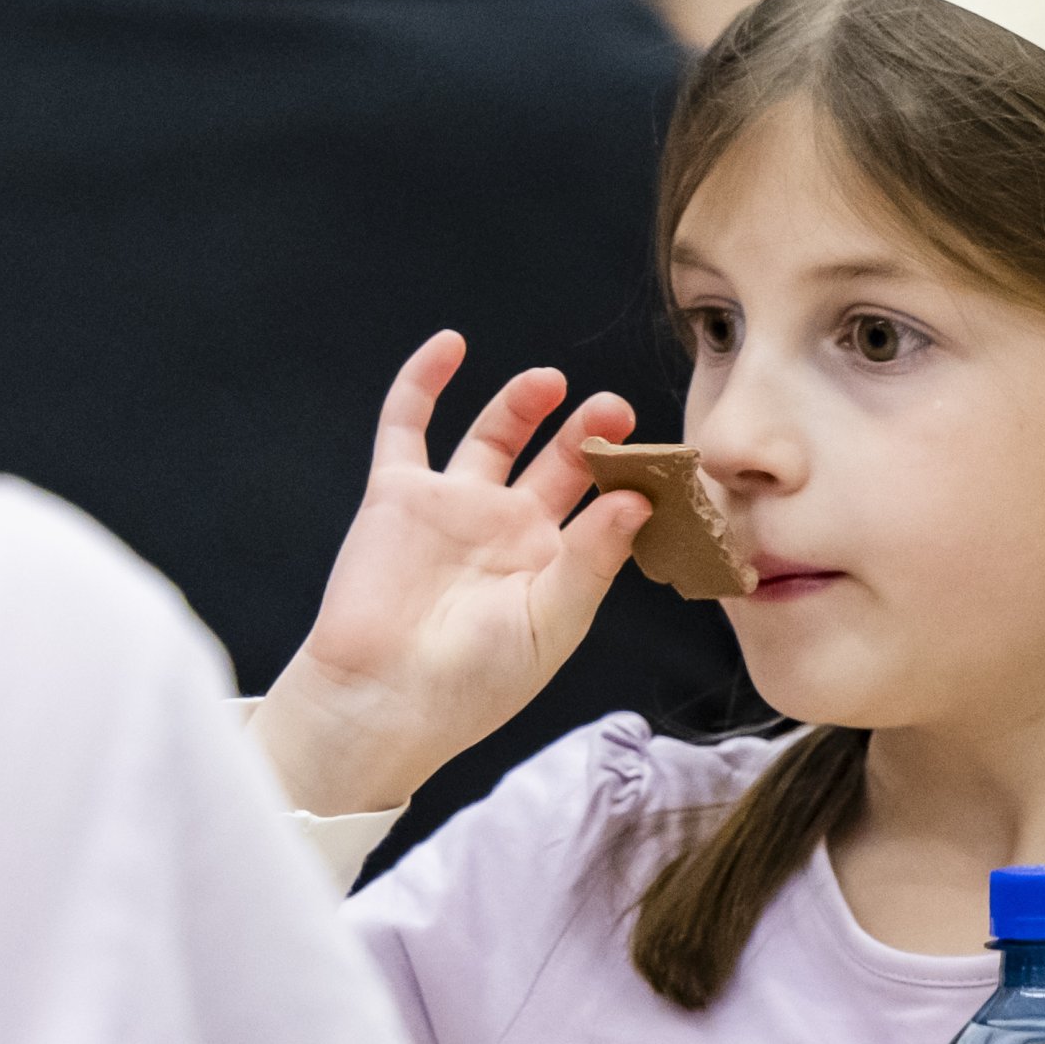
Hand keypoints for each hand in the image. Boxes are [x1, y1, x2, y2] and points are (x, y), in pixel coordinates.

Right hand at [253, 333, 649, 816]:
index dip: (630, 478)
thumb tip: (638, 500)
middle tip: (615, 409)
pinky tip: (451, 346)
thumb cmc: (472, 681)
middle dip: (588, 435)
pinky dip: (423, 381)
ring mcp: (452, 506)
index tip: (661, 457)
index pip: (602, 506)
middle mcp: (506, 529)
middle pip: (557, 463)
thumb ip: (592, 557)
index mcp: (552, 565)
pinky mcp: (399, 493)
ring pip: (493, 435)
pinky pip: (407, 425)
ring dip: (522, 402)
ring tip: (553, 383)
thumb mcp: (551, 622)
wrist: (383, 698)